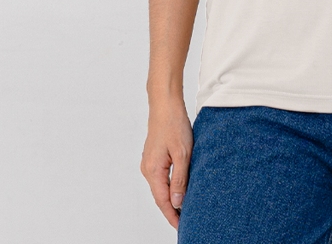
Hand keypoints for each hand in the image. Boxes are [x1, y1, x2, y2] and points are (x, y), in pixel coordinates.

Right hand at [141, 96, 193, 229]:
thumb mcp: (183, 153)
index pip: (163, 201)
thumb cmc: (174, 124)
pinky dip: (169, 186)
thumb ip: (180, 179)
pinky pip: (160, 177)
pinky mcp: (153, 156)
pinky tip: (178, 188)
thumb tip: (177, 202)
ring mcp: (148, 162)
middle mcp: (147, 169)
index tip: (181, 227)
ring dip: (170, 198)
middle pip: (160, 196)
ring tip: (183, 209)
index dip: (172, 216)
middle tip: (184, 222)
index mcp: (153, 170)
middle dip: (171, 210)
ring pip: (160, 187)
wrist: (165, 104)